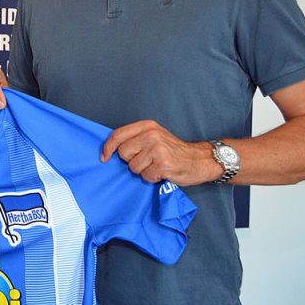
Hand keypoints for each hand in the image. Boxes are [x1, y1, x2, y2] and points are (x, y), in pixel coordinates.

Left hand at [101, 120, 221, 184]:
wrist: (200, 160)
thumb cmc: (174, 151)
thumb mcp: (155, 137)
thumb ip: (136, 139)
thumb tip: (110, 150)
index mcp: (147, 126)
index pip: (118, 135)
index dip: (108, 148)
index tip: (104, 157)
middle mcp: (152, 135)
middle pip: (123, 153)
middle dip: (131, 161)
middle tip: (147, 160)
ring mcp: (158, 149)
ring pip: (133, 167)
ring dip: (143, 171)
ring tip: (156, 166)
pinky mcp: (163, 164)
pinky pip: (145, 176)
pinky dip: (152, 178)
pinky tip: (163, 172)